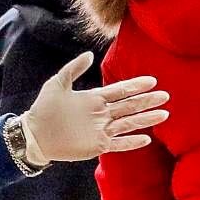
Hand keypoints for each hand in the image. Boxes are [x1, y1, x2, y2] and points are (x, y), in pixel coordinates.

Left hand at [23, 51, 169, 161]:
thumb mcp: (57, 83)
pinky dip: (132, 142)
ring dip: (146, 119)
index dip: (135, 85)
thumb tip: (90, 54)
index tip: (152, 81)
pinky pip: (119, 144)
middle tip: (165, 96)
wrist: (34, 134)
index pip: (120, 91)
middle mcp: (101, 114)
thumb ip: (74, 68)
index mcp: (94, 98)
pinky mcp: (97, 146)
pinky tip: (146, 139)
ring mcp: (101, 130)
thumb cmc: (44, 108)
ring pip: (129, 123)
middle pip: (129, 106)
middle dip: (147, 101)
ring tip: (164, 114)